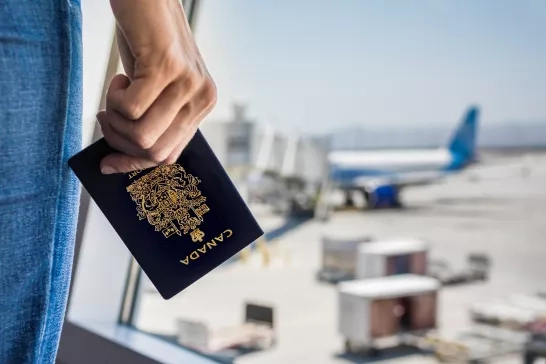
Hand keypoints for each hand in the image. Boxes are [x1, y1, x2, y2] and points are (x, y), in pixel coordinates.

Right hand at [97, 0, 215, 173]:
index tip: (107, 163)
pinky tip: (121, 76)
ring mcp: (187, 84)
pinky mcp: (166, 68)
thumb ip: (152, 120)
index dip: (135, 164)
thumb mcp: (156, 89)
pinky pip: (130, 109)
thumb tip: (120, 160)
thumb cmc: (147, 44)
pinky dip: (113, 97)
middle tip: (106, 116)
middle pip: (154, 152)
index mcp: (201, 106)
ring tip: (114, 93)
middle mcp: (201, 99)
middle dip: (120, 142)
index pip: (169, 155)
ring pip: (142, 137)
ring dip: (115, 120)